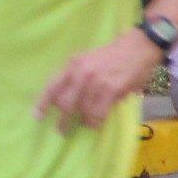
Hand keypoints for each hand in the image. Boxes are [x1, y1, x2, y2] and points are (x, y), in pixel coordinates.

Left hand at [37, 30, 162, 133]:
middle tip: (62, 130)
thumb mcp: (88, 59)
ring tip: (84, 125)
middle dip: (62, 120)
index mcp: (73, 64)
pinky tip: (96, 124)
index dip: (43, 103)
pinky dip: (95, 122)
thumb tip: (67, 100)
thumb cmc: (114, 54)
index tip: (37, 117)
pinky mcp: (112, 89)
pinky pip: (98, 113)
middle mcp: (81, 73)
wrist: (139, 46)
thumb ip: (76, 75)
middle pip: (65, 103)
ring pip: (82, 110)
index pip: (52, 86)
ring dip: (83, 121)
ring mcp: (96, 81)